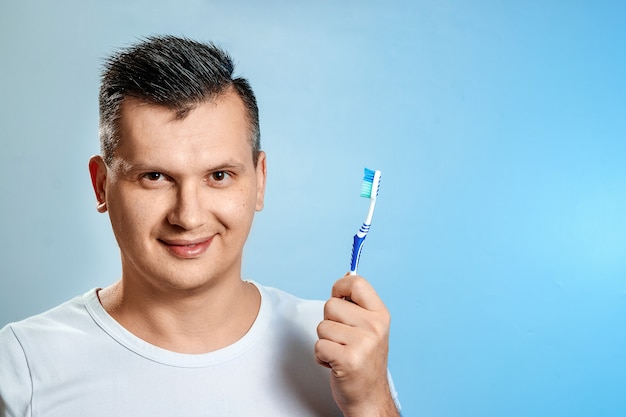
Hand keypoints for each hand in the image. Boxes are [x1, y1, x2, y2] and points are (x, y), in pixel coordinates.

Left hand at [315, 274, 398, 416]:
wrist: (369, 398)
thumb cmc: (365, 361)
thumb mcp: (370, 328)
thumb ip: (357, 303)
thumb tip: (346, 275)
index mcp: (381, 315)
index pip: (357, 283)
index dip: (340, 287)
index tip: (338, 298)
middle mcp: (375, 327)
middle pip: (331, 305)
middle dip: (329, 322)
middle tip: (343, 339)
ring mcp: (363, 344)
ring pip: (322, 326)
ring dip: (325, 341)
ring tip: (340, 352)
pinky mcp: (348, 360)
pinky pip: (318, 345)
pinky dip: (321, 357)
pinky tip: (335, 364)